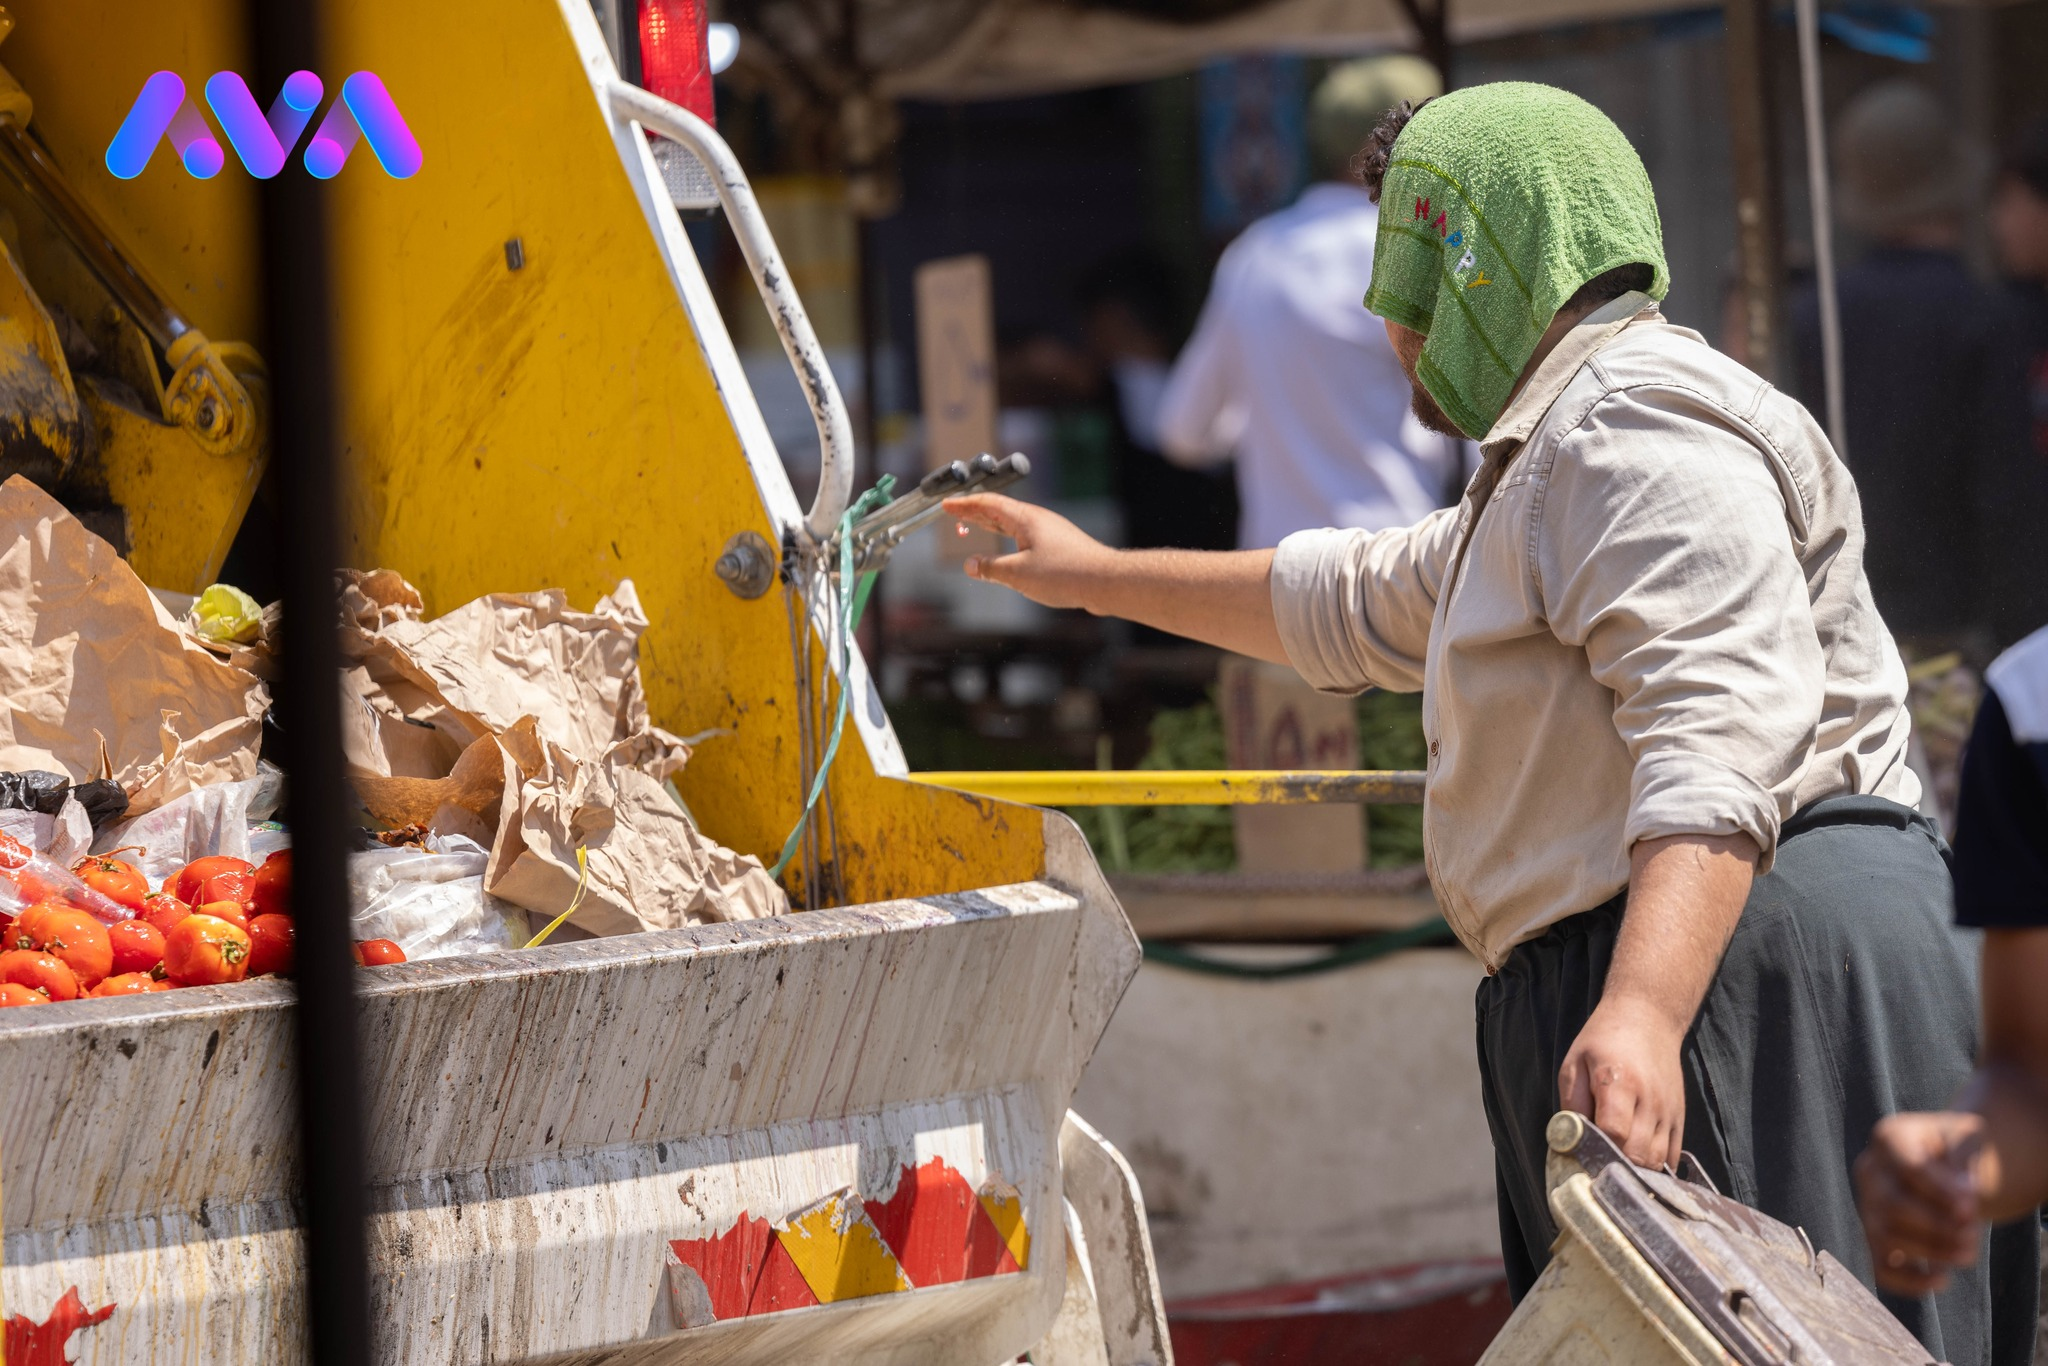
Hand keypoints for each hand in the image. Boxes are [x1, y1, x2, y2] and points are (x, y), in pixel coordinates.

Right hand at [945, 494, 1117, 611]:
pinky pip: (1025, 535)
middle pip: (999, 510)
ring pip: (1013, 523)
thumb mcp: (1019, 574)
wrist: (1106, 581)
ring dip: (991, 524)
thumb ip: (990, 569)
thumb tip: (970, 565)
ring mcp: (1050, 531)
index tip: (946, 505)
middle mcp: (1037, 520)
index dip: (965, 505)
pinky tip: (1007, 548)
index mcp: (1025, 519)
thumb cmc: (1065, 574)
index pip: (988, 505)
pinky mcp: (1059, 545)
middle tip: (954, 512)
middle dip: (975, 511)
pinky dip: (1008, 537)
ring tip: (975, 524)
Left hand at [1559, 994, 1686, 1169]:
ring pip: (1657, 1161)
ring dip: (1635, 1170)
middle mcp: (1650, 1100)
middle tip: (1595, 1167)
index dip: (1598, 1150)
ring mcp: (1669, 1111)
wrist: (1648, 1019)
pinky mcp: (1679, 1118)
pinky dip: (1655, 1168)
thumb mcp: (1574, 1063)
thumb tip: (1571, 1141)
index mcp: (1620, 1082)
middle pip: (1638, 1153)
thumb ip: (1572, 1103)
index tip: (1582, 1157)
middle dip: (1615, 1167)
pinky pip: (1672, 1157)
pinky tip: (1636, 1166)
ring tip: (1613, 1167)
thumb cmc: (1603, 1041)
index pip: (1614, 1131)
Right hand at [1855, 1111, 1983, 1295]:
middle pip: (1891, 1205)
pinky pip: (1881, 1267)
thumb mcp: (1967, 1141)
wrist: (1951, 1166)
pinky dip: (1909, 1281)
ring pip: (1885, 1237)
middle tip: (1973, 1233)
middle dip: (1936, 1226)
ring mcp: (1868, 1207)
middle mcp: (1870, 1171)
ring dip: (1930, 1251)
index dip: (1940, 1192)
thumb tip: (1963, 1201)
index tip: (1971, 1206)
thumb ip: (1964, 1164)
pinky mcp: (1876, 1239)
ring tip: (1968, 1254)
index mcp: (1890, 1138)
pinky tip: (1942, 1279)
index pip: (1908, 1168)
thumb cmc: (1959, 1150)